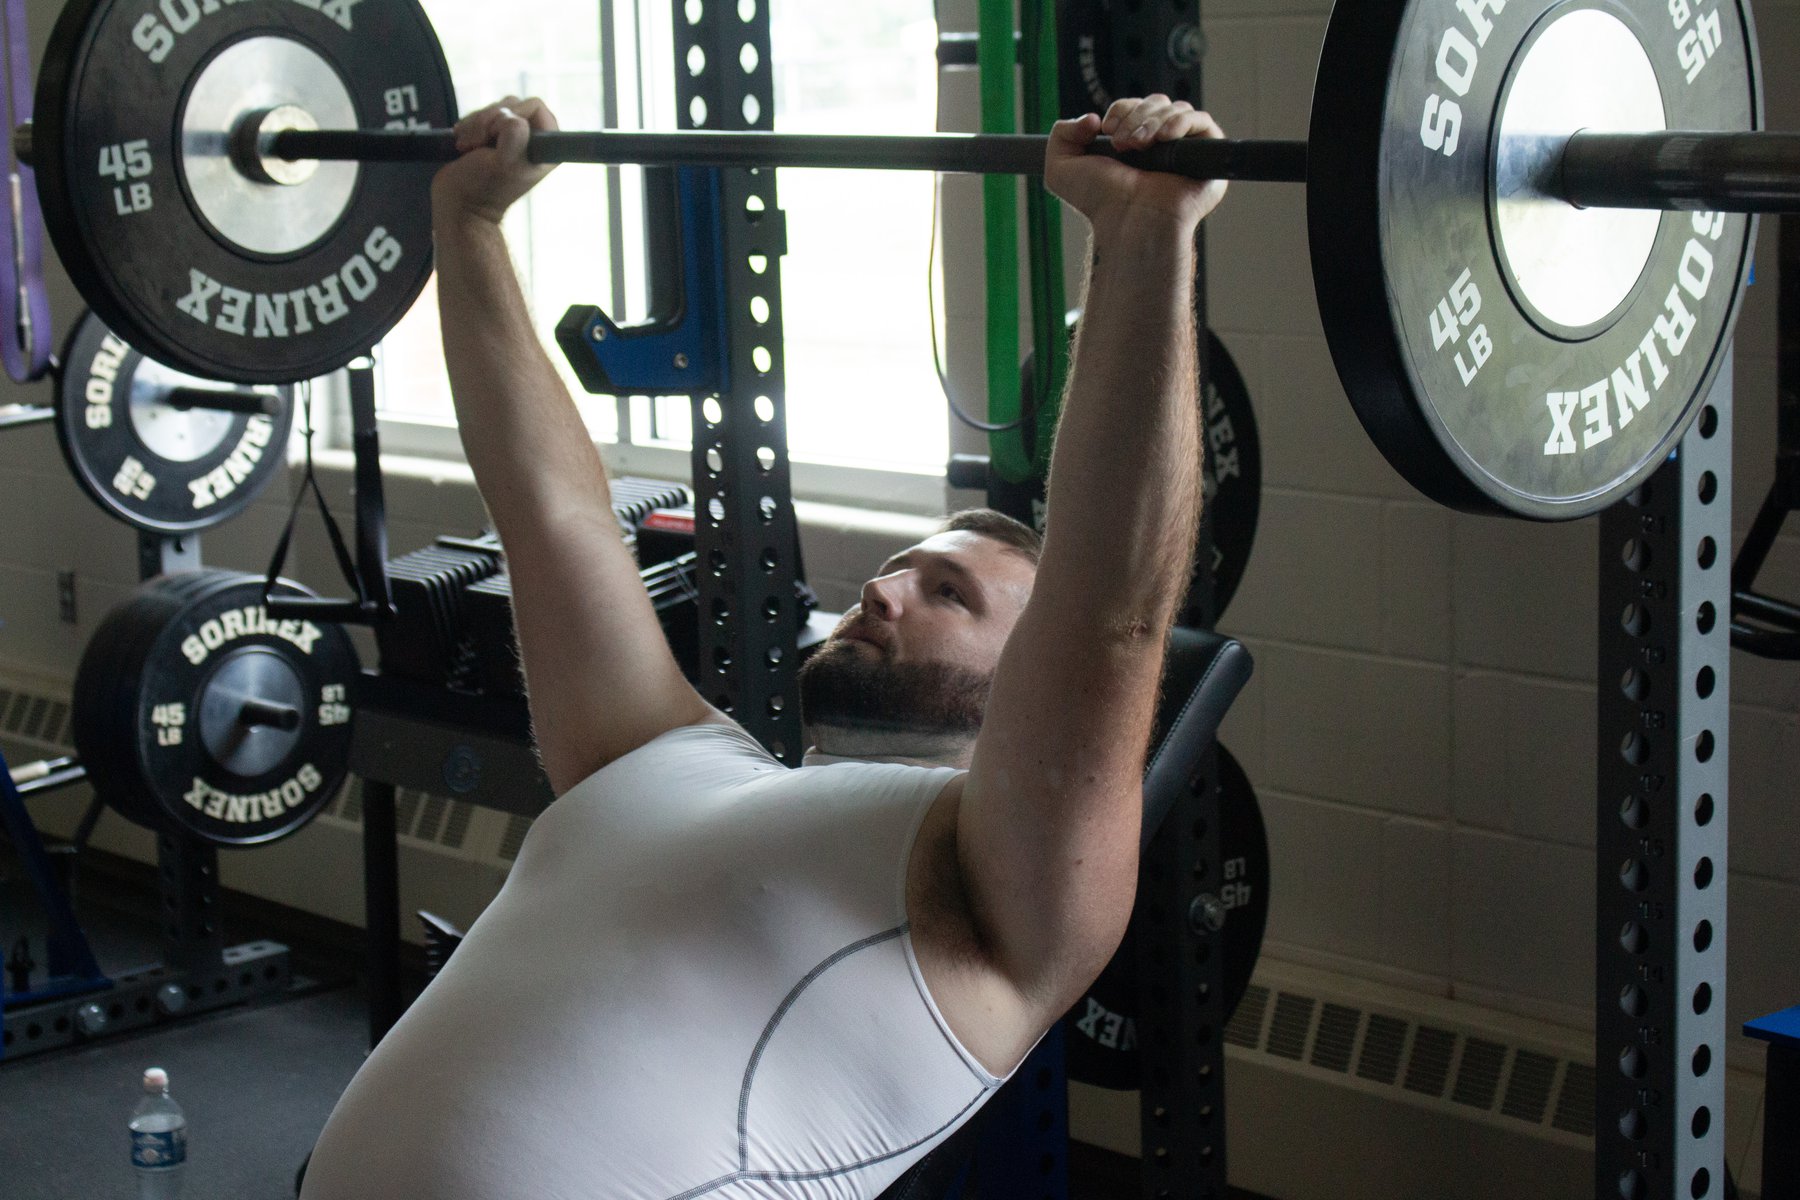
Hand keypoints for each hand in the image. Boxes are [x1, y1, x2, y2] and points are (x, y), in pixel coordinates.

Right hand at [431, 96, 559, 226]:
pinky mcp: (492, 137)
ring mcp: (512, 137)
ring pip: (495, 107)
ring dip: (476, 124)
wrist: (459, 205)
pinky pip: (481, 114)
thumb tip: (509, 117)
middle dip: (488, 121)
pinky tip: (464, 144)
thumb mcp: (505, 163)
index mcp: (546, 147)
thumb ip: (515, 134)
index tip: (496, 137)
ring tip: (469, 147)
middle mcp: (533, 140)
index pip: (535, 106)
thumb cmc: (483, 188)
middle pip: (512, 104)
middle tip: (479, 145)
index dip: (512, 114)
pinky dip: (469, 125)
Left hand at [1043, 96, 1227, 231]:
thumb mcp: (1060, 169)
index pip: (1135, 106)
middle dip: (1136, 116)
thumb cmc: (1100, 204)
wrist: (1128, 222)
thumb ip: (1061, 134)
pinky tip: (1163, 138)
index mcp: (1134, 143)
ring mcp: (1186, 149)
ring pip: (1176, 108)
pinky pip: (1202, 122)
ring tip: (1139, 146)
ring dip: (1152, 121)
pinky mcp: (1208, 156)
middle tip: (1122, 144)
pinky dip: (1181, 122)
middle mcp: (1161, 144)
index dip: (1121, 109)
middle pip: (1156, 102)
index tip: (1107, 129)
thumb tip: (1091, 118)